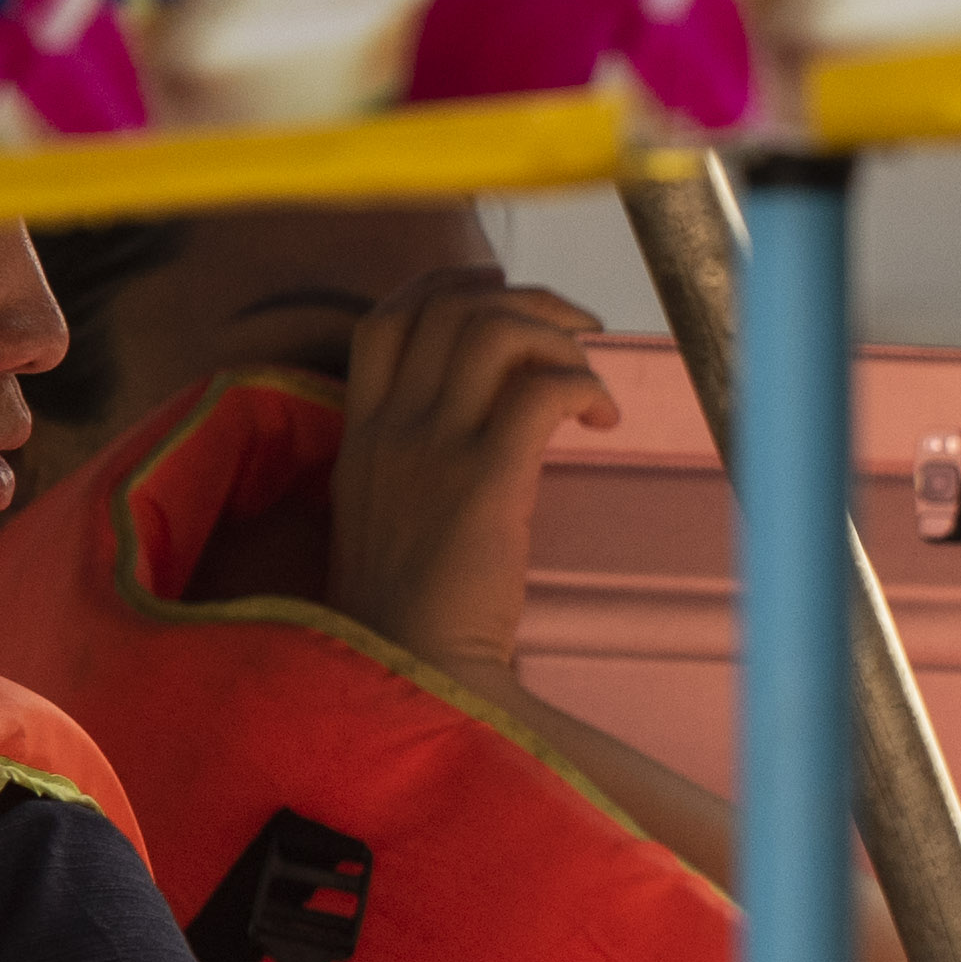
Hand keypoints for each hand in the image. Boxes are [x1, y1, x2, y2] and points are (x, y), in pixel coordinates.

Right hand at [319, 268, 608, 684]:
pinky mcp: (485, 481)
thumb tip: (487, 417)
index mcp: (358, 436)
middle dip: (526, 301)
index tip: (502, 295)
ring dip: (557, 338)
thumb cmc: (408, 613)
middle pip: (448, 309)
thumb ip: (413, 461)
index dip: (446, 287)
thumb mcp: (386, 517)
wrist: (409, 674)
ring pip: (493, 332)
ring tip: (591, 382)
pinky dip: (583, 386)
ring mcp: (431, 450)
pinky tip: (602, 422)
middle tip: (577, 332)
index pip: (384, 320)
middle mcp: (388, 430)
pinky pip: (541, 391)